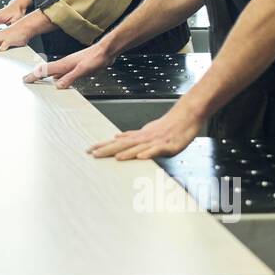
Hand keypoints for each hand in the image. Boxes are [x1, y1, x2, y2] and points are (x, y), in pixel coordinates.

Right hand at [23, 39, 115, 87]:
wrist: (106, 51)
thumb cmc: (96, 58)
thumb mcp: (83, 69)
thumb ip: (70, 77)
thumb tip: (58, 86)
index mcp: (64, 64)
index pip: (45, 70)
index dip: (34, 75)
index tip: (25, 79)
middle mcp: (65, 64)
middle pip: (46, 70)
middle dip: (36, 75)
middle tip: (27, 80)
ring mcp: (70, 66)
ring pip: (54, 72)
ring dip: (45, 77)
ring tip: (38, 82)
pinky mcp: (76, 68)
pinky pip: (62, 74)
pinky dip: (56, 79)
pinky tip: (58, 82)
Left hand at [87, 104, 204, 160]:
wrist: (186, 116)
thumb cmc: (167, 125)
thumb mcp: (146, 131)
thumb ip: (131, 135)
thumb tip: (117, 136)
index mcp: (138, 137)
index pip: (117, 142)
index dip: (103, 146)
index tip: (89, 150)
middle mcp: (144, 138)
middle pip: (123, 145)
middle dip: (108, 150)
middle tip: (93, 154)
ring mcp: (155, 141)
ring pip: (138, 148)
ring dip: (126, 153)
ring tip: (114, 158)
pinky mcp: (168, 145)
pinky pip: (157, 150)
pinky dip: (148, 153)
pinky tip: (140, 157)